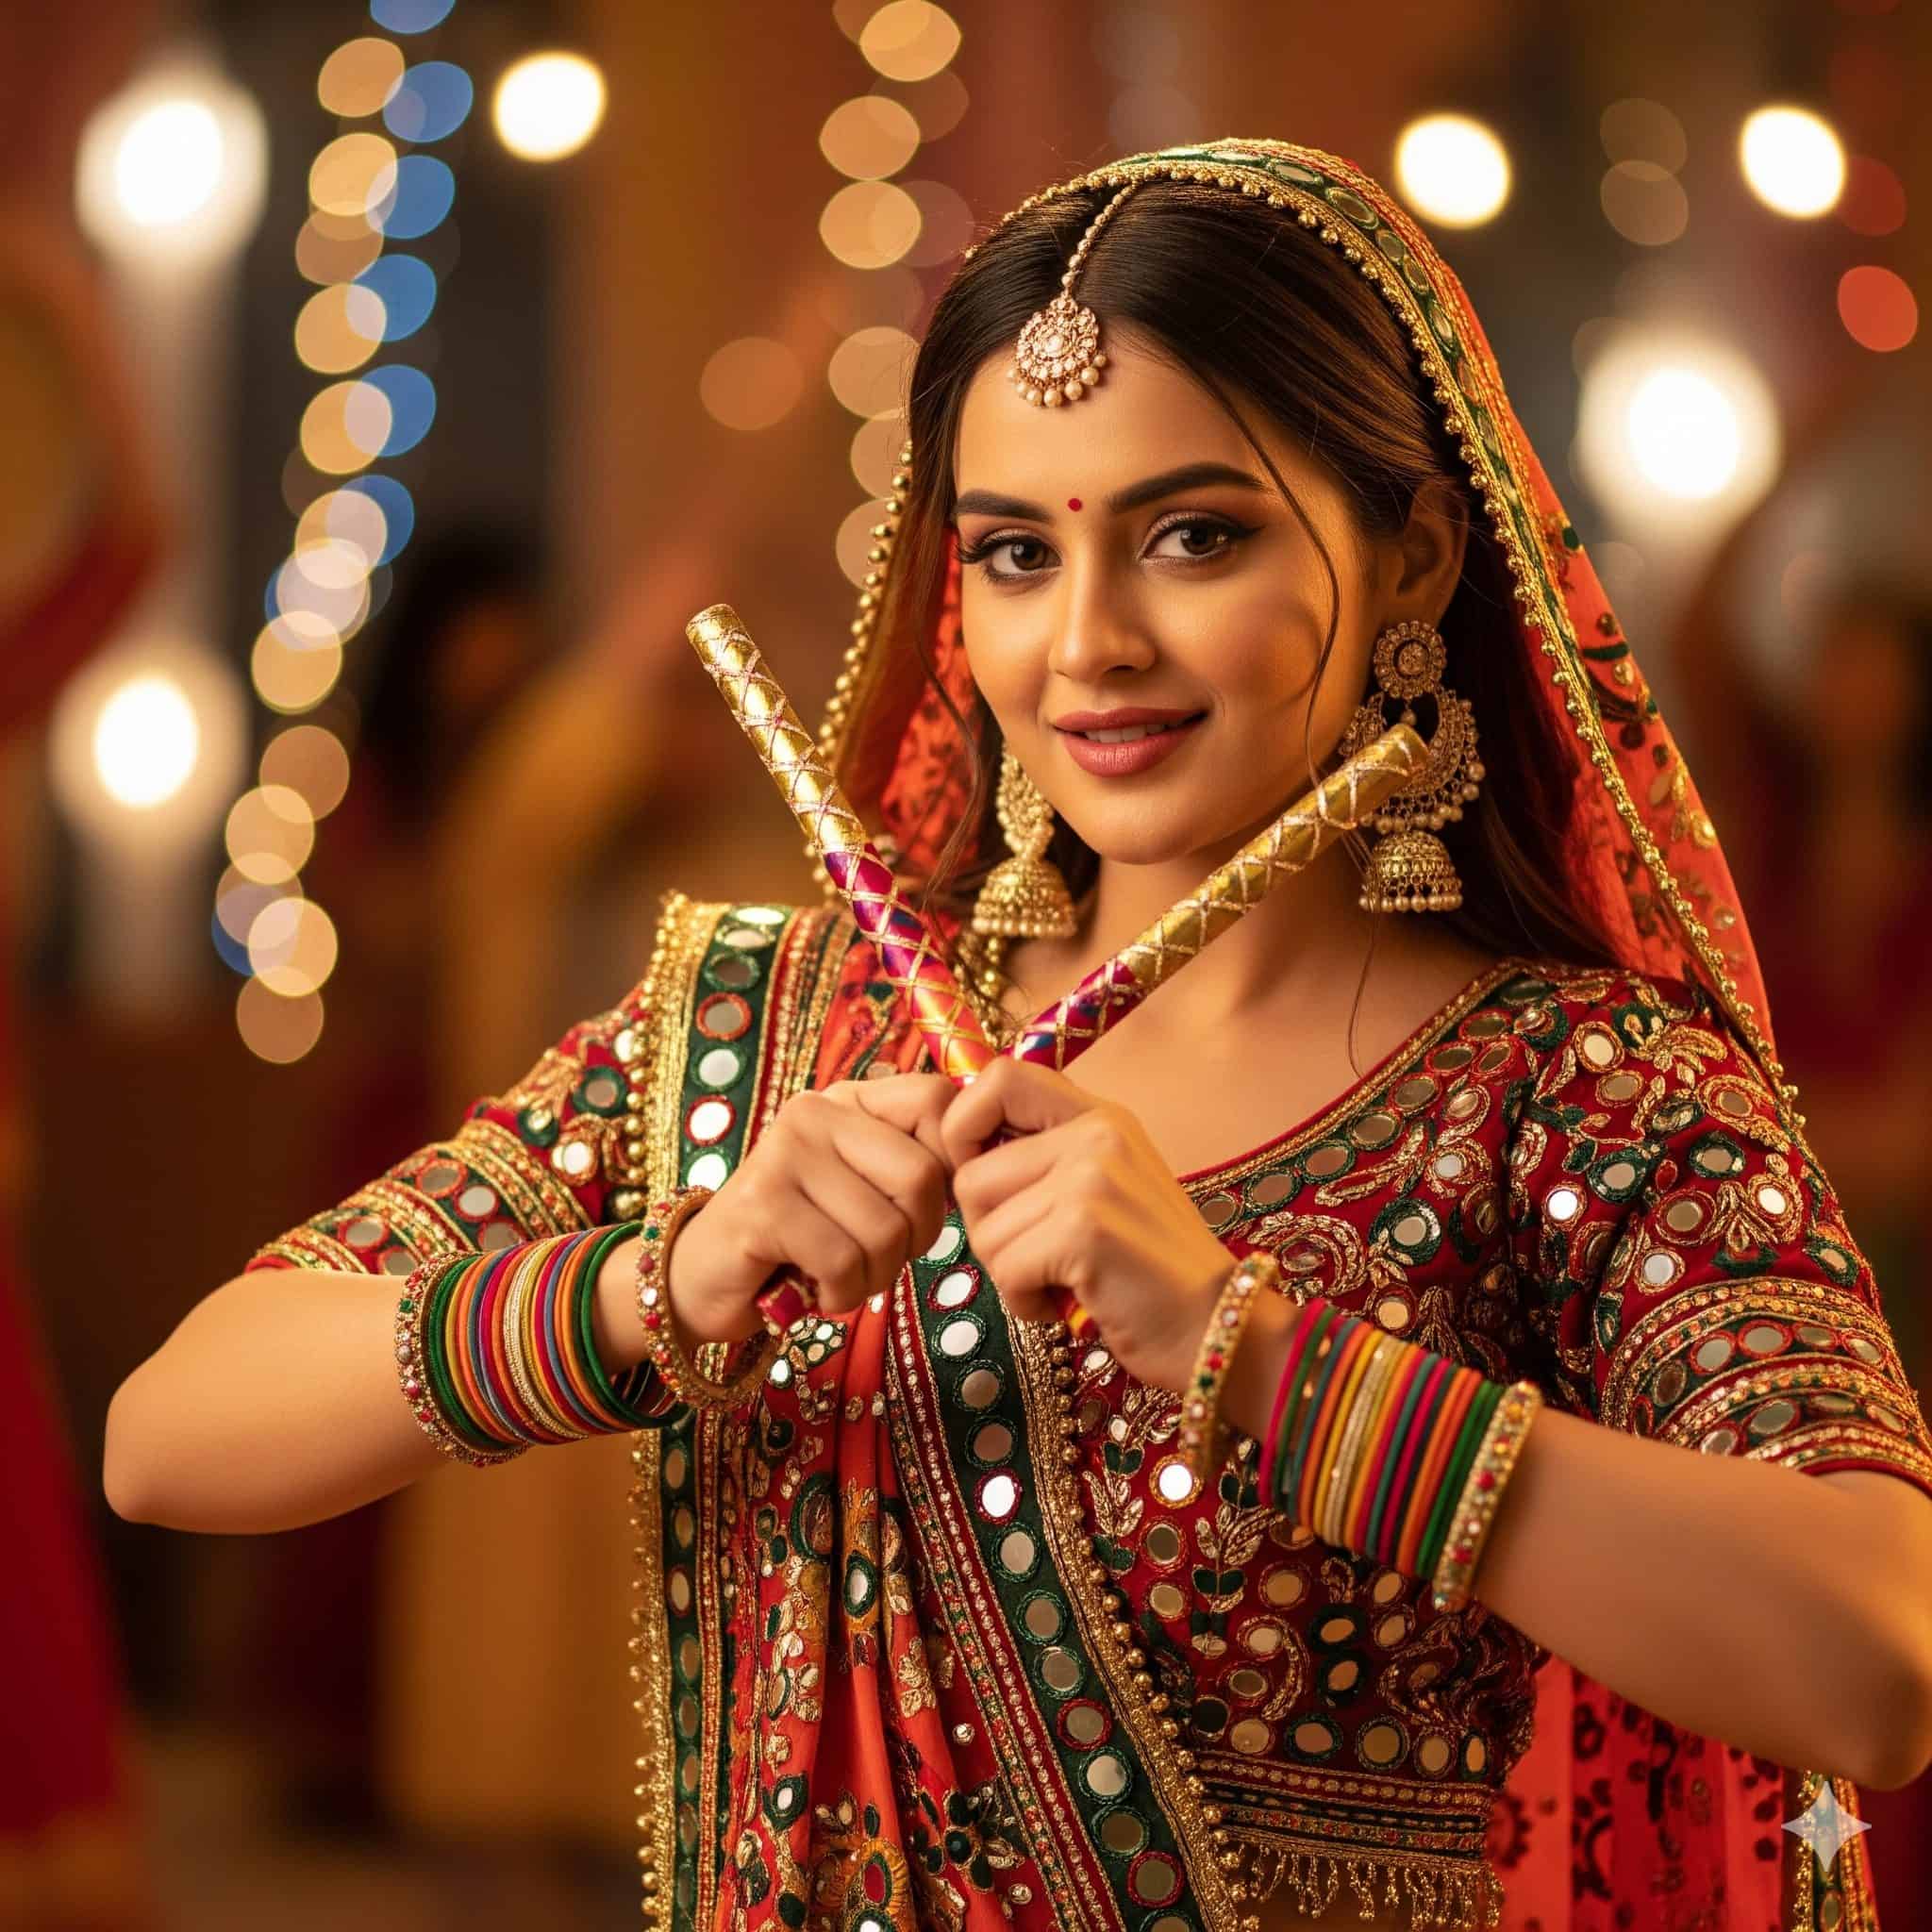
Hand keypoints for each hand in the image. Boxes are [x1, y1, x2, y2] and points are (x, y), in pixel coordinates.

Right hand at [666, 1074, 956, 1341]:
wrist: (702, 1279)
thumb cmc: (801, 1239)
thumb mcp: (862, 1191)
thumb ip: (913, 1167)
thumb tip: (983, 1170)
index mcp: (849, 1101)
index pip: (937, 1103)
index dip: (954, 1164)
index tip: (927, 1209)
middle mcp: (815, 1113)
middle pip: (921, 1178)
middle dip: (914, 1240)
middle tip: (875, 1259)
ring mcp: (784, 1154)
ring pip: (884, 1230)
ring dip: (873, 1278)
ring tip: (837, 1276)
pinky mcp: (761, 1206)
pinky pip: (841, 1261)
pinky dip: (839, 1294)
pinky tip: (813, 1290)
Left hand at [939, 1059, 1234, 1393]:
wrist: (1221, 1327)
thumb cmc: (1149, 1270)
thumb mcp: (1104, 1188)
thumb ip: (1044, 1159)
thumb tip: (957, 1153)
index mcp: (1099, 1115)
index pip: (999, 1078)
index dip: (965, 1129)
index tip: (987, 1185)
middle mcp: (1097, 1132)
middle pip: (970, 1175)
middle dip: (989, 1231)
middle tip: (1039, 1257)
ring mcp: (1092, 1177)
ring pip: (983, 1228)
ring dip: (1009, 1273)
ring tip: (1063, 1281)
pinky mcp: (1085, 1229)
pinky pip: (1005, 1269)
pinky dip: (1025, 1302)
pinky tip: (1068, 1303)